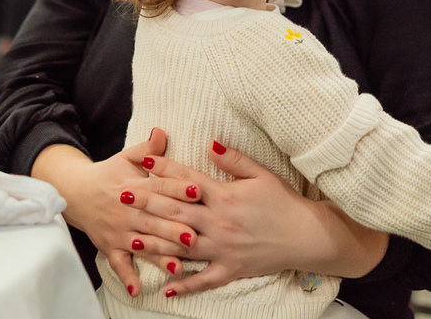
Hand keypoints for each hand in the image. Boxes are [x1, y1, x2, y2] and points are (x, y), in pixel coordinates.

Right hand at [30, 130, 201, 296]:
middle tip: (195, 235)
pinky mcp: (110, 247)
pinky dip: (127, 277)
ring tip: (179, 265)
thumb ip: (148, 148)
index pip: (158, 187)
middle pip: (153, 220)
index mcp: (133, 186)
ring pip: (142, 244)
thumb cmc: (109, 174)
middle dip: (173, 228)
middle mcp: (126, 210)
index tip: (197, 190)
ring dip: (159, 255)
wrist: (75, 192)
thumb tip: (162, 130)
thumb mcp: (126, 157)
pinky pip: (119, 265)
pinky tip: (138, 290)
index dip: (177, 187)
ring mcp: (118, 231)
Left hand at [139, 142, 387, 297]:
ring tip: (131, 238)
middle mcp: (219, 222)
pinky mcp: (231, 269)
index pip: (187, 179)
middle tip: (122, 195)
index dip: (164, 169)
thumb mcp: (261, 174)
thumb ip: (233, 159)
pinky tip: (166, 287)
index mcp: (225, 196)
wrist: (307, 236)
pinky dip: (185, 284)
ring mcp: (223, 248)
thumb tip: (209, 143)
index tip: (143, 161)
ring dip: (155, 242)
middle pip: (176, 211)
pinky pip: (204, 279)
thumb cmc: (284, 203)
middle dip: (147, 202)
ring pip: (182, 246)